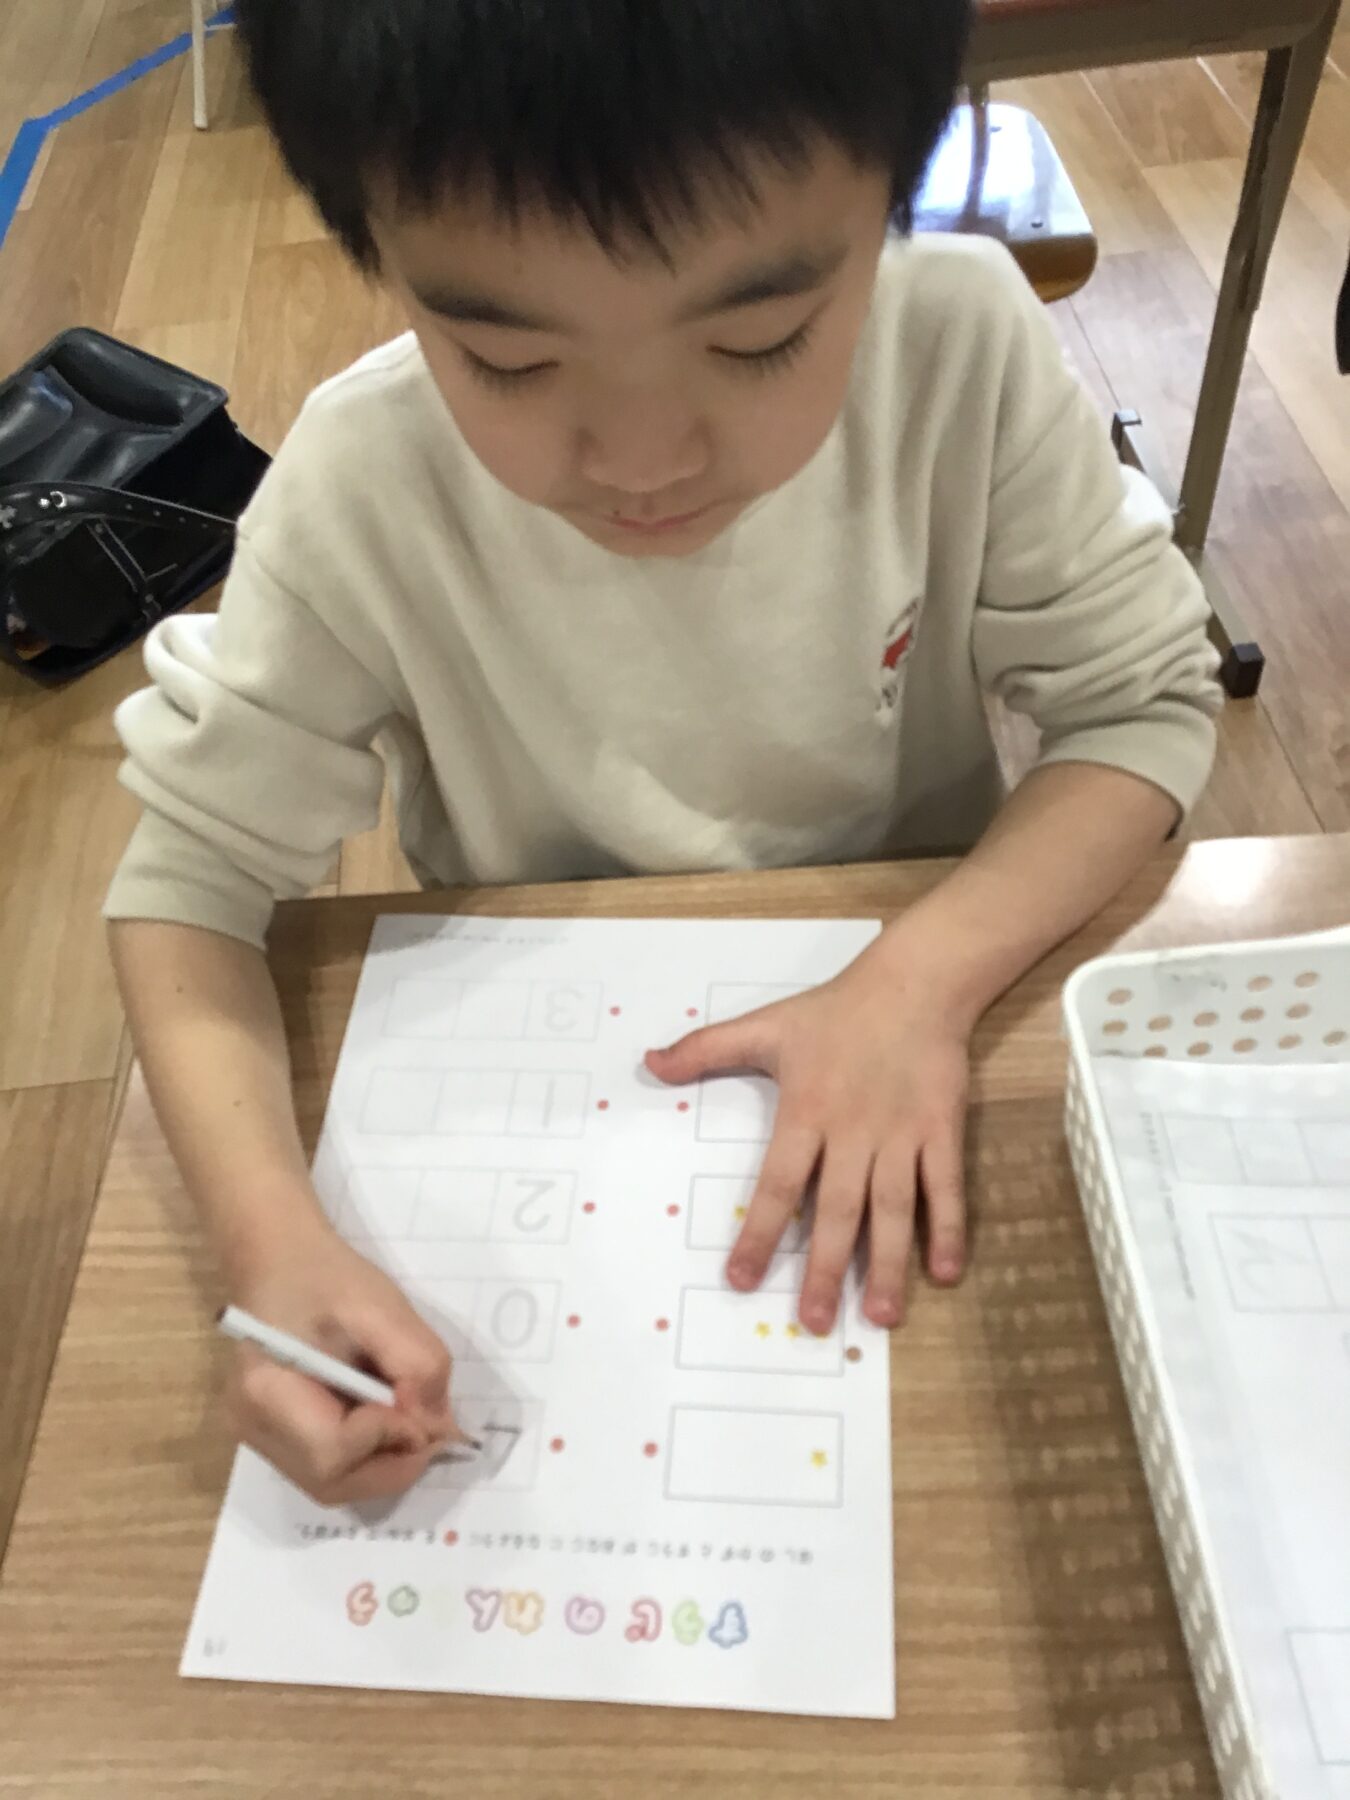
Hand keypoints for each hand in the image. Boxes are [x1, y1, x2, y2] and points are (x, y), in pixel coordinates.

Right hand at [227, 1217, 459, 1504]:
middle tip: (428, 1425)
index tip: (419, 1404)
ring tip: (406, 1416)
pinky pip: (327, 1467)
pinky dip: (366, 1454)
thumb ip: (416, 1365)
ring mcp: (259, 1437)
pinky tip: (381, 1415)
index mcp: (267, 1391)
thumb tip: (437, 1426)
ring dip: (383, 1461)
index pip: (333, 1453)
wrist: (279, 1258)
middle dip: (392, 1463)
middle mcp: (253, 1428)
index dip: (387, 1438)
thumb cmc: (326, 1276)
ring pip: (332, 1483)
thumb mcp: (382, 1306)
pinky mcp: (274, 1436)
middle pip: (332, 1483)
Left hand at [646, 946, 970, 1334]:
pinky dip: (947, 1228)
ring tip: (880, 1318)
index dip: (757, 1233)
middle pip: (836, 1210)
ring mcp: (900, 1134)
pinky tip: (944, 1274)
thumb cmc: (834, 1011)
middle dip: (822, 1269)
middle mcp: (853, 1132)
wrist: (913, 983)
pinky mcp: (941, 1129)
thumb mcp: (765, 1026)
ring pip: (893, 1209)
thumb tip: (649, 1062)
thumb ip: (706, 1049)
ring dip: (886, 1265)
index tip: (740, 1279)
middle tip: (811, 1323)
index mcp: (806, 1112)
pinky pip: (944, 1186)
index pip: (776, 1184)